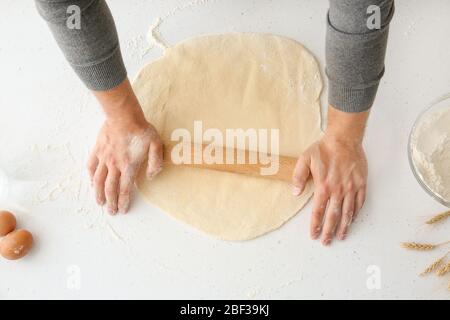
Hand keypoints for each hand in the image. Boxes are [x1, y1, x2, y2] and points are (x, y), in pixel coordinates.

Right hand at [87, 79, 162, 213]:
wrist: (124, 115)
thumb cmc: (141, 130)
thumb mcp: (156, 145)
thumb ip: (156, 162)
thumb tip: (151, 176)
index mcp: (129, 166)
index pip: (125, 189)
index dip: (124, 201)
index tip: (122, 210)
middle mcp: (114, 165)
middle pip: (110, 188)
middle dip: (111, 202)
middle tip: (111, 212)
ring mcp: (104, 158)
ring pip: (98, 180)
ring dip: (98, 193)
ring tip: (99, 202)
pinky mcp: (98, 150)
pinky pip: (91, 165)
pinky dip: (91, 176)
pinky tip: (91, 182)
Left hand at [292, 106, 368, 244]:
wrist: (344, 138)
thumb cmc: (323, 149)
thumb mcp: (304, 160)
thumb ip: (298, 177)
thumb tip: (295, 193)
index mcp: (323, 186)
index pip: (318, 211)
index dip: (316, 225)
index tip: (314, 234)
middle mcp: (338, 190)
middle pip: (333, 216)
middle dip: (329, 231)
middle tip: (327, 242)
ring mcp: (351, 188)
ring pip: (348, 212)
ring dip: (344, 226)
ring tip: (341, 236)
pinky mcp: (361, 183)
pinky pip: (359, 202)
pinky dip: (356, 213)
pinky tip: (353, 220)